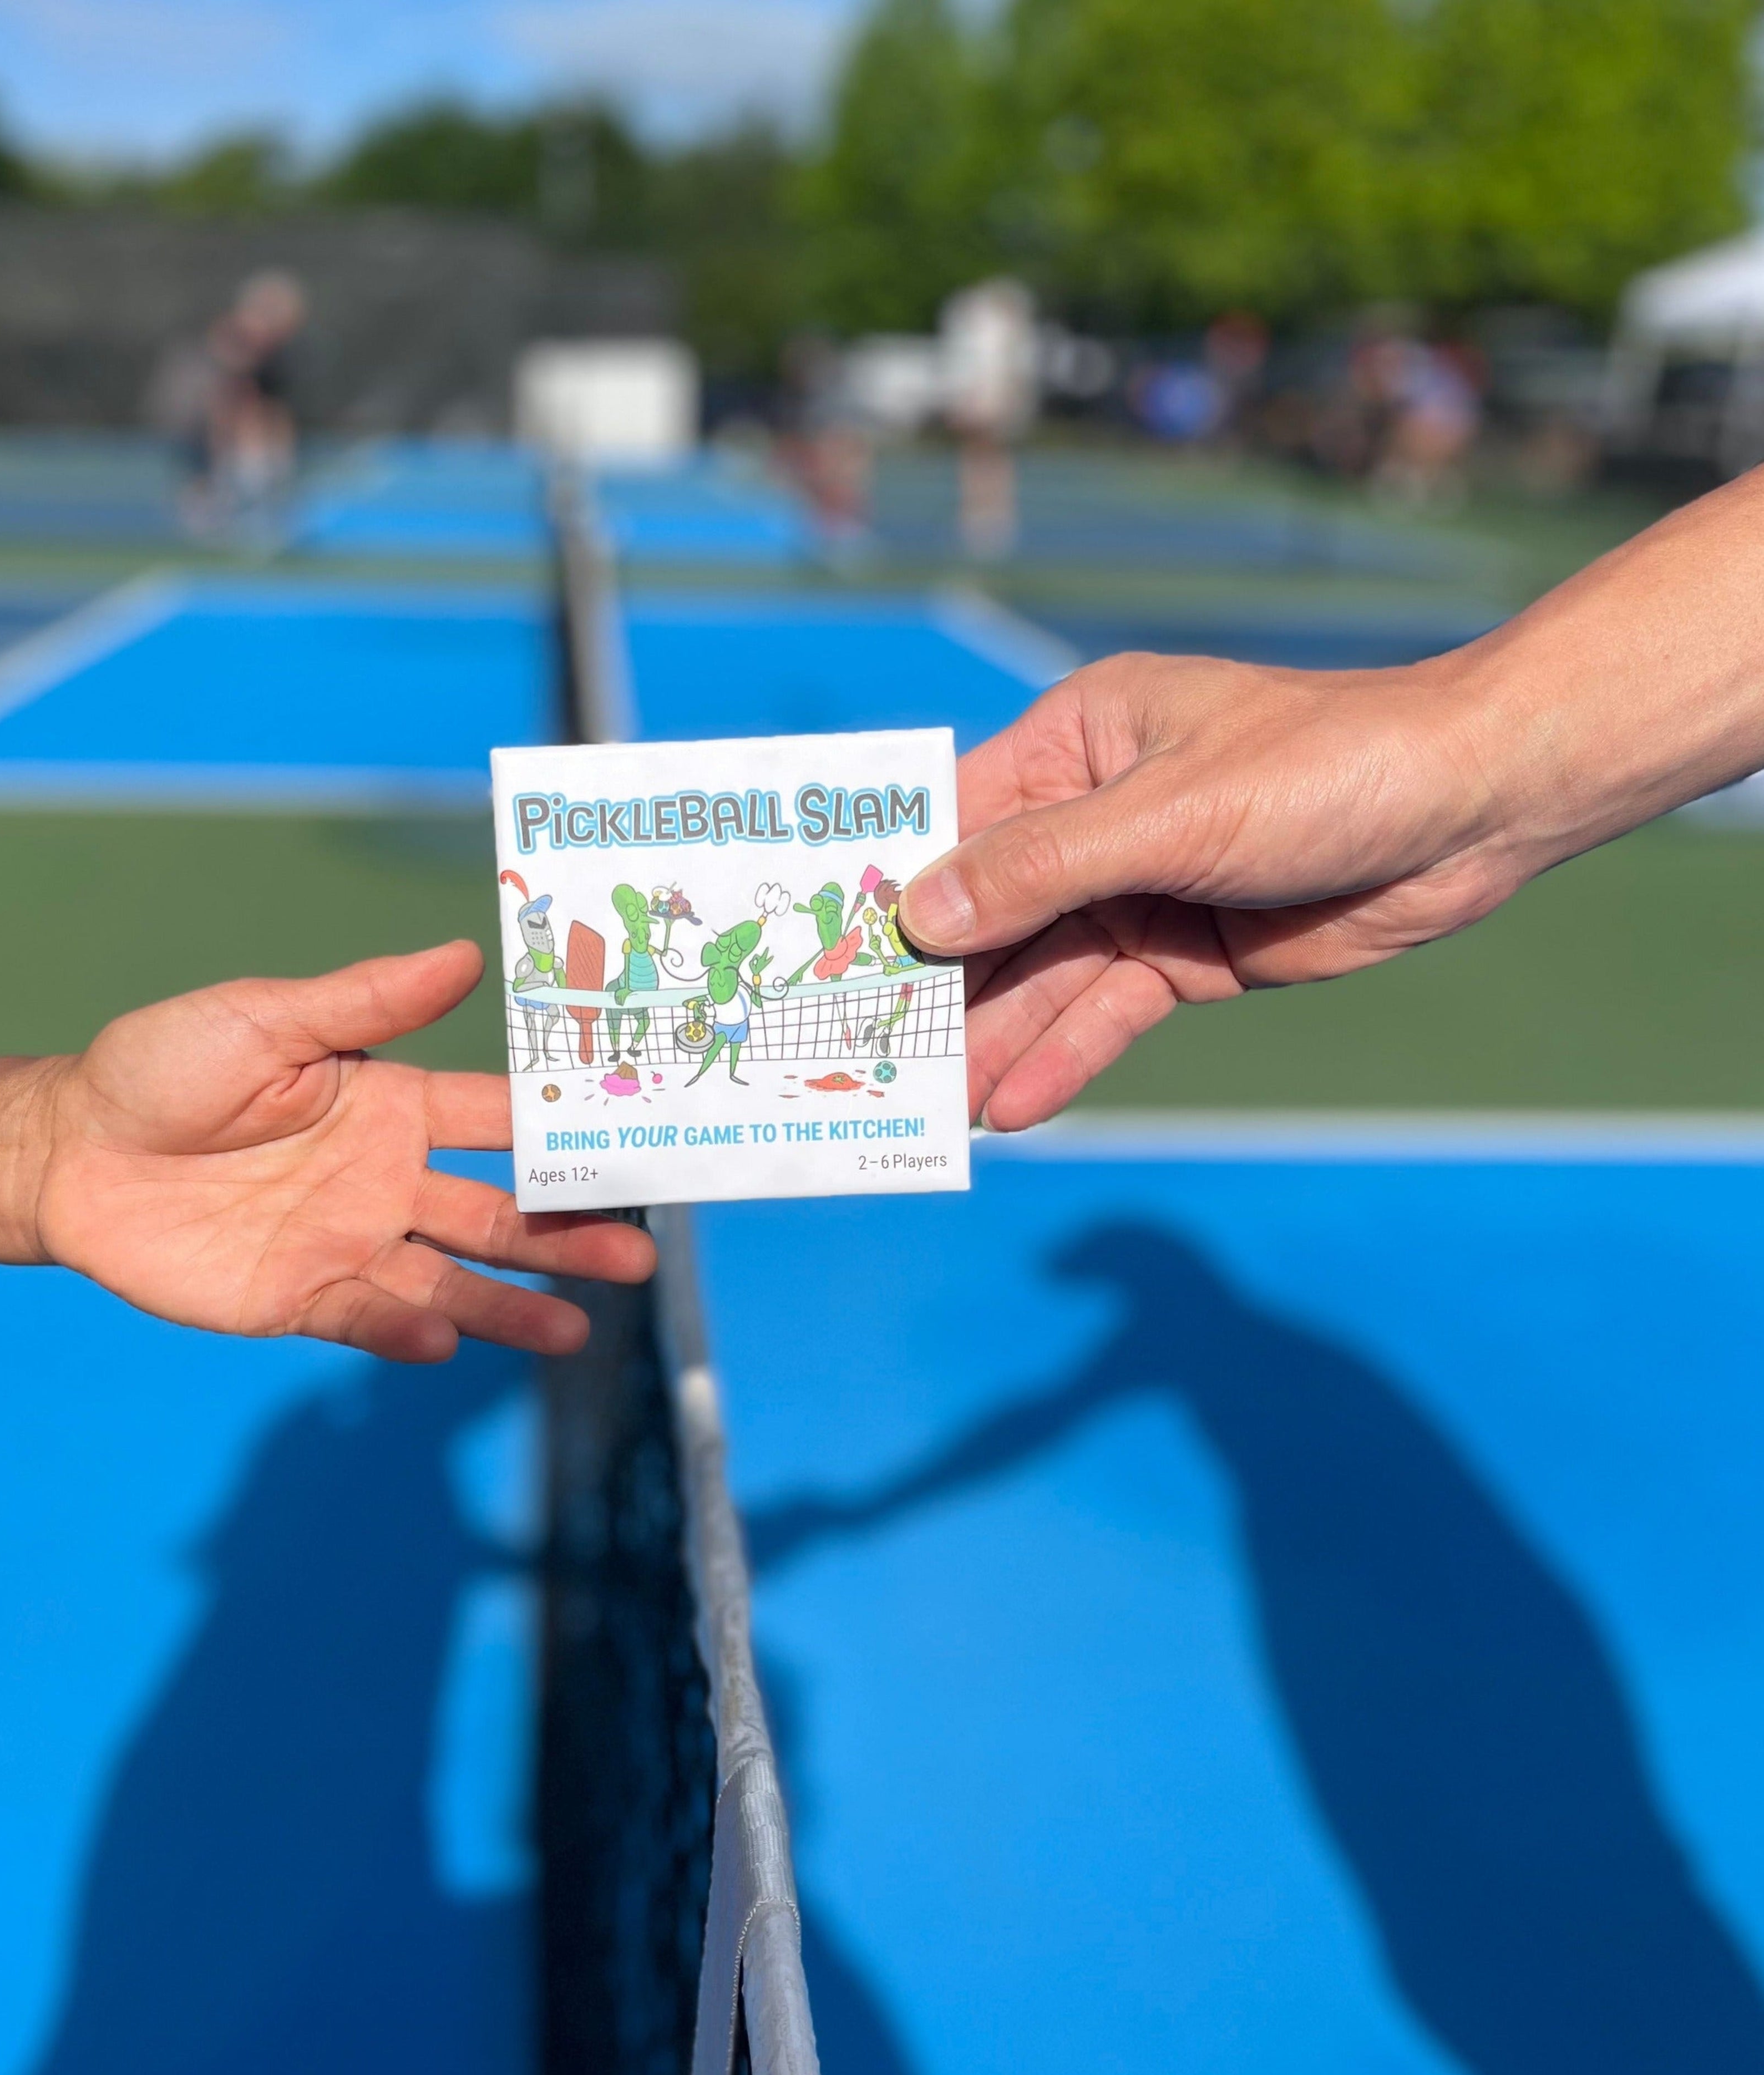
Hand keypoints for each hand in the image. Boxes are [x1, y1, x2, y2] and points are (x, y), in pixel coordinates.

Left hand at [30, 941, 652, 1362]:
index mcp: (391, 1105)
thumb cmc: (163, 1065)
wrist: (69, 1150)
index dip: (567, 1130)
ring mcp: (346, 1242)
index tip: (640, 1137)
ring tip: (576, 1327)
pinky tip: (447, 1336)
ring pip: (450, 1277)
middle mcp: (385, 1179)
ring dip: (512, 1303)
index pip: (499, 1120)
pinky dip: (406, 1329)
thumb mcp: (266, 1017)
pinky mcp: (296, 1297)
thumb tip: (467, 954)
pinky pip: (366, 1317)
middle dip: (567, 1233)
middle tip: (638, 1253)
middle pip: (497, 1212)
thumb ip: (367, 1003)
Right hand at [901, 652, 1521, 1131]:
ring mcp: (1133, 894)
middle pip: (987, 914)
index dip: (888, 888)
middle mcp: (1090, 819)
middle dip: (932, 985)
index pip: (953, 821)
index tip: (821, 953)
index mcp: (1074, 744)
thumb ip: (1041, 867)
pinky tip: (1014, 1110)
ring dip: (988, 1041)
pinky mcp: (1180, 960)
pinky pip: (1101, 1014)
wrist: (1474, 812)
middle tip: (862, 1056)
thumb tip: (919, 916)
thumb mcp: (1169, 812)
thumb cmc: (1324, 768)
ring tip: (930, 1109)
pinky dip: (1061, 1059)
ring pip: (1038, 978)